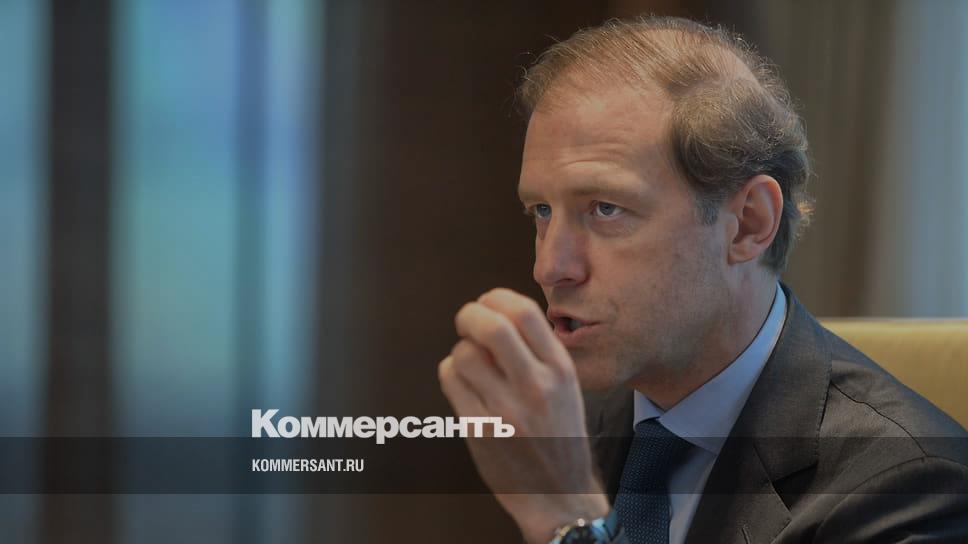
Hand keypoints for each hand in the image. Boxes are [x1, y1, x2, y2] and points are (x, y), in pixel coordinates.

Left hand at [438, 288, 608, 543]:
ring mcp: (507, 410)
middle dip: (470, 314)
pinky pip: (451, 380)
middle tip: (466, 321)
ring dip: (460, 349)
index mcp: (561, 370)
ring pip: (464, 353)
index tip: (488, 304)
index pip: (525, 312)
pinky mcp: (481, 430)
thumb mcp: (566, 387)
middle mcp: (537, 387)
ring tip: (470, 363)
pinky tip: (462, 383)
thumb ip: (538, 351)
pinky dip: (450, 372)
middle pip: (492, 326)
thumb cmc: (557, 433)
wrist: (558, 494)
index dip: (497, 298)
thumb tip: (496, 309)